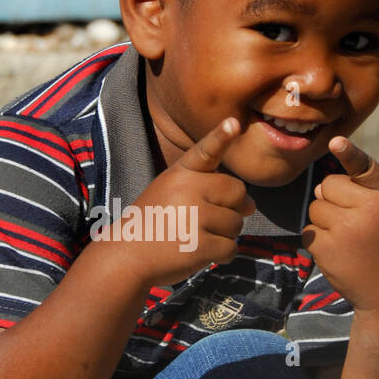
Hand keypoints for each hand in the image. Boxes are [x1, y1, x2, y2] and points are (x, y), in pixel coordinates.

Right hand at [99, 115, 255, 288]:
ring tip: (194, 237)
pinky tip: (199, 253)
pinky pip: (230, 248)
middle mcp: (188, 190)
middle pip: (237, 192)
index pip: (206, 151)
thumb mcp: (172, 193)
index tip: (234, 123)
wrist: (126, 256)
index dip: (221, 137)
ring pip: (236, 224)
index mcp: (180, 173)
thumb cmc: (154, 223)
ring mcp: (195, 217)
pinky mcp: (200, 245)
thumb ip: (211, 191)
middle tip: (204, 221)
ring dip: (224, 235)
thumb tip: (252, 205)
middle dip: (230, 209)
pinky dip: (221, 255)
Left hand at [300, 136, 378, 312]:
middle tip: (356, 223)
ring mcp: (346, 229)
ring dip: (325, 221)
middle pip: (327, 186)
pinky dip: (318, 240)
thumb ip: (363, 192)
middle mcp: (368, 209)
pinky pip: (308, 230)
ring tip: (349, 239)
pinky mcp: (327, 248)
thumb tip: (318, 188)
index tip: (335, 142)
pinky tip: (339, 252)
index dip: (349, 153)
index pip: (364, 166)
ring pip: (315, 207)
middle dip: (333, 200)